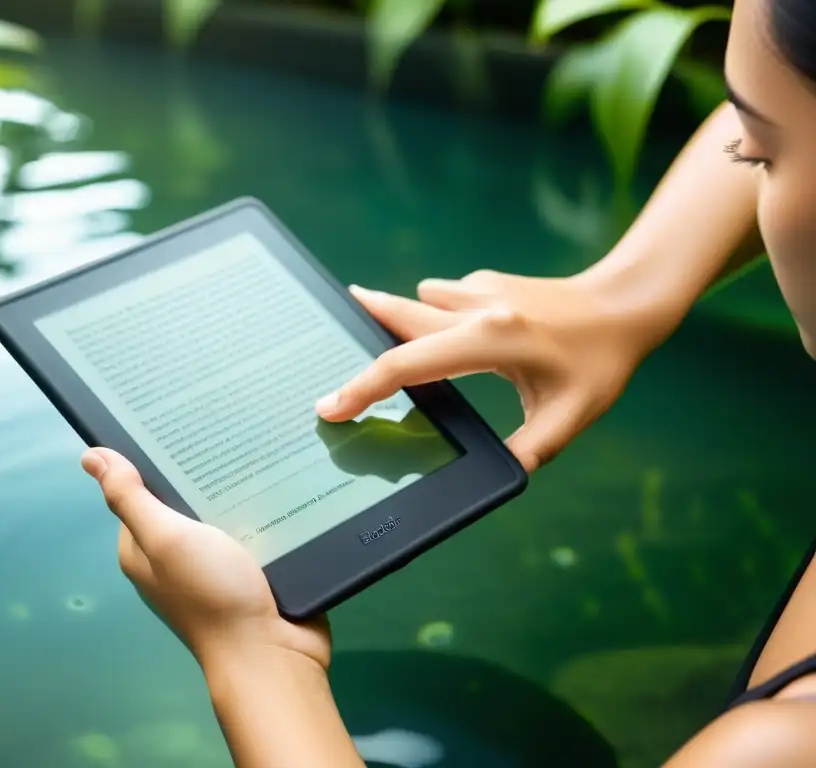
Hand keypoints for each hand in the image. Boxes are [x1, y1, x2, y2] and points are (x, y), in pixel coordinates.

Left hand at [80, 448, 331, 671]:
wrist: (272, 652)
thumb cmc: (212, 595)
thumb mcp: (165, 539)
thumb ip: (130, 498)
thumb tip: (91, 456)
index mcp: (142, 550)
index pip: (139, 491)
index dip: (154, 460)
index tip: (178, 425)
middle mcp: (172, 558)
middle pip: (181, 499)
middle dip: (200, 472)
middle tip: (226, 432)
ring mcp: (211, 567)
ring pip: (220, 512)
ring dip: (237, 490)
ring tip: (256, 453)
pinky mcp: (247, 572)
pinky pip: (251, 530)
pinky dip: (260, 512)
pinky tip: (275, 488)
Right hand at [316, 271, 652, 472]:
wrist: (625, 302)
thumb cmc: (601, 362)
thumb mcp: (570, 418)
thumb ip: (529, 451)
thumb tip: (494, 478)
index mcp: (490, 341)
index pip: (408, 365)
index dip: (363, 389)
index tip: (331, 406)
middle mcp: (477, 307)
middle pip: (397, 316)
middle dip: (358, 326)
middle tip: (323, 332)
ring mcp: (479, 288)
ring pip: (419, 304)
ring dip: (401, 322)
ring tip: (386, 341)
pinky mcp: (485, 280)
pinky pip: (443, 298)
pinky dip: (435, 316)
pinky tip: (459, 335)